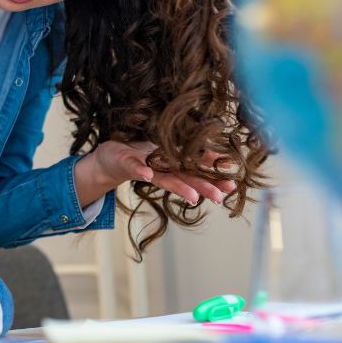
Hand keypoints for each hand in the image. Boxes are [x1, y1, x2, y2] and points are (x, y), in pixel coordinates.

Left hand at [78, 141, 235, 206]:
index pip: (198, 167)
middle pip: (186, 178)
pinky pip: (134, 167)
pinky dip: (140, 171)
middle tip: (220, 196)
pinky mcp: (127, 165)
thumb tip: (214, 145)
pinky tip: (147, 175)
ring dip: (179, 187)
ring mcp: (147, 168)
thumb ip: (188, 149)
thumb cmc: (141, 151)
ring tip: (193, 197)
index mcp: (174, 162)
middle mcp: (163, 169)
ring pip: (165, 179)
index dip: (214, 172)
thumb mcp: (166, 145)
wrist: (109, 159)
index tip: (232, 178)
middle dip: (203, 187)